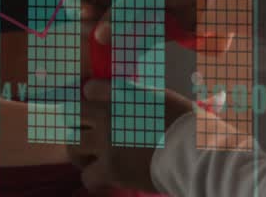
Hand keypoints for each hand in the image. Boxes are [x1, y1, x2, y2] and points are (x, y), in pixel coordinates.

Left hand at [68, 79, 194, 192]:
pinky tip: (104, 176)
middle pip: (73, 116)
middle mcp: (108, 116)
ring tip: (90, 156)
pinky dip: (94, 177)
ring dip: (80, 151)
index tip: (94, 103)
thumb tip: (126, 97)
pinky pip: (87, 176)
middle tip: (86, 132)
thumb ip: (137, 96)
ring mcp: (106, 144)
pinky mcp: (110, 170)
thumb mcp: (161, 98)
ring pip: (72, 146)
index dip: (90, 96)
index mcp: (122, 95)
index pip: (89, 89)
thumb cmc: (186, 123)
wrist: (193, 152)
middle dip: (77, 123)